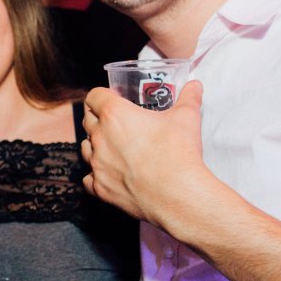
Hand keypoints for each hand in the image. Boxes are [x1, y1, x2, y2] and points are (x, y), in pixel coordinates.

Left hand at [81, 81, 210, 226]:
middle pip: (88, 120)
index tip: (112, 98)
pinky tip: (109, 174)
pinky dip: (96, 175)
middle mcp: (100, 138)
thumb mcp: (186, 118)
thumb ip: (189, 98)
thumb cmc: (178, 153)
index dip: (102, 95)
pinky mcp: (101, 188)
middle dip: (98, 117)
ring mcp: (97, 164)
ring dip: (95, 145)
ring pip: (85, 148)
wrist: (177, 195)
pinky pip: (88, 178)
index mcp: (115, 115)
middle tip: (116, 121)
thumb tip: (195, 86)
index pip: (94, 96)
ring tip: (112, 146)